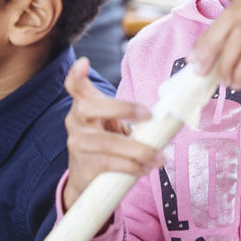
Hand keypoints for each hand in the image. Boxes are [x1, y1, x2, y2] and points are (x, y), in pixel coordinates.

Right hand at [62, 58, 155, 210]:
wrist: (85, 178)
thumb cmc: (105, 144)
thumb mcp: (110, 124)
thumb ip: (127, 114)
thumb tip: (167, 114)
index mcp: (83, 106)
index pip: (74, 86)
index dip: (76, 74)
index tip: (84, 62)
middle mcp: (76, 122)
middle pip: (90, 107)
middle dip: (121, 108)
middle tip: (147, 114)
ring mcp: (78, 145)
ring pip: (106, 143)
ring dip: (138, 149)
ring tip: (159, 157)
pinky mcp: (84, 167)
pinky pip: (109, 164)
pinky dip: (131, 166)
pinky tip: (144, 168)